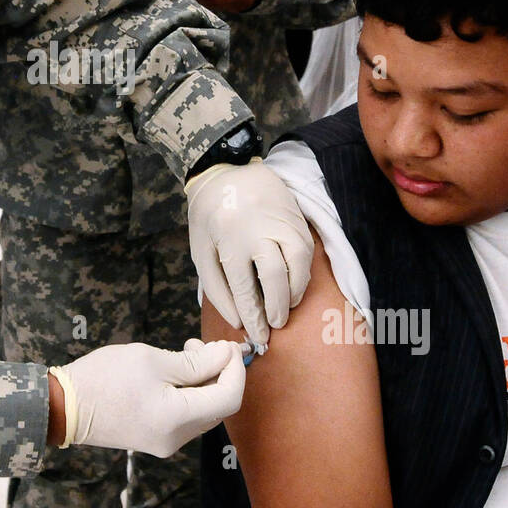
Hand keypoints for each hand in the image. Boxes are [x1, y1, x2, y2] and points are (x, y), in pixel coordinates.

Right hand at [49, 339, 244, 457]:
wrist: (66, 406)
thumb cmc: (105, 377)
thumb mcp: (152, 360)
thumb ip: (195, 361)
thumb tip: (226, 356)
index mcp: (177, 418)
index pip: (228, 397)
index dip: (235, 369)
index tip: (228, 346)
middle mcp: (177, 438)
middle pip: (219, 406)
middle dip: (220, 373)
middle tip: (202, 345)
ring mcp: (167, 442)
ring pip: (204, 411)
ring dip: (205, 381)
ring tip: (187, 353)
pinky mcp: (157, 439)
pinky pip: (187, 416)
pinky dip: (190, 393)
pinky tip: (176, 373)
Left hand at [186, 157, 314, 346]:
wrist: (226, 172)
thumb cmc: (208, 217)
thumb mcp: (200, 251)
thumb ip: (217, 288)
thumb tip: (238, 320)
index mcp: (229, 238)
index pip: (245, 287)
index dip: (254, 316)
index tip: (259, 335)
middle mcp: (258, 229)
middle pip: (275, 276)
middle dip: (278, 307)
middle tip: (276, 324)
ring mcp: (281, 220)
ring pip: (298, 262)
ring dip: (296, 290)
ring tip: (287, 306)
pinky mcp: (296, 217)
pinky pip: (307, 250)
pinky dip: (302, 272)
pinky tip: (293, 284)